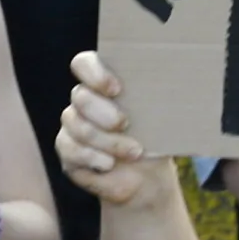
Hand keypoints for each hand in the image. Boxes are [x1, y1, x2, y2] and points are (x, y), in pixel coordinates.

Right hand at [58, 51, 170, 206]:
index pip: (84, 64)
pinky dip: (93, 157)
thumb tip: (170, 78)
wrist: (148, 175)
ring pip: (78, 126)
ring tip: (134, 152)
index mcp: (103, 83)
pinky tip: (110, 164)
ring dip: (108, 141)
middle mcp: (83, 100)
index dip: (95, 74)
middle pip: (80, 96)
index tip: (117, 89)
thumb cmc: (155, 138)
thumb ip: (155, 95)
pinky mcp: (68, 150)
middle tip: (125, 124)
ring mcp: (72, 125)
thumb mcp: (159, 115)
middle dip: (104, 112)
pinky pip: (70, 150)